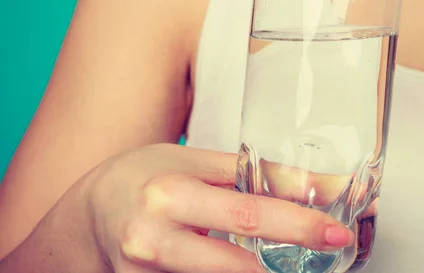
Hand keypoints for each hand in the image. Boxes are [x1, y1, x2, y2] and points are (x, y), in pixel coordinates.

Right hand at [86, 144, 354, 272]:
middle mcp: (153, 241)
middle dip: (286, 263)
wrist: (88, 215)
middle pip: (236, 265)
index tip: (334, 230)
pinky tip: (248, 266)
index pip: (246, 212)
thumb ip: (245, 172)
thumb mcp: (190, 162)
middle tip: (327, 249)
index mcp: (169, 195)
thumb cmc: (143, 178)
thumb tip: (305, 181)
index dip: (296, 223)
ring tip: (284, 263)